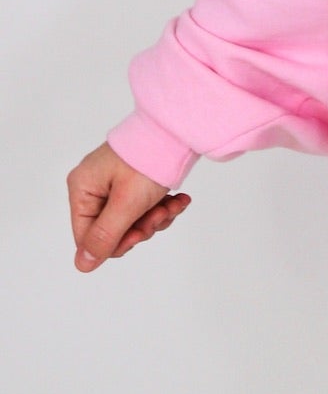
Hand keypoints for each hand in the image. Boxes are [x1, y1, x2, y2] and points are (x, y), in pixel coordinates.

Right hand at [68, 141, 191, 269]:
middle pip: (112, 230)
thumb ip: (105, 237)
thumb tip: (82, 265)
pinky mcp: (134, 182)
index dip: (115, 243)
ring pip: (131, 221)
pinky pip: (143, 208)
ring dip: (156, 217)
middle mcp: (94, 186)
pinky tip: (179, 200)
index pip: (87, 236)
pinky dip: (162, 207)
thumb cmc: (148, 160)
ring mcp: (114, 184)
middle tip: (161, 214)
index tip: (140, 234)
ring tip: (173, 204)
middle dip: (142, 226)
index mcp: (83, 189)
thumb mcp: (126, 204)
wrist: (178, 129)